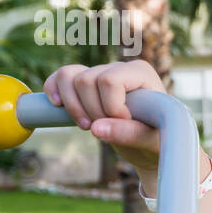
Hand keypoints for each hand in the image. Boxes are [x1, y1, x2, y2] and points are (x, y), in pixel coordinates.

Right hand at [42, 59, 165, 173]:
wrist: (150, 144)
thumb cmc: (158, 140)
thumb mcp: (151, 141)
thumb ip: (129, 134)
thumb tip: (95, 128)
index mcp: (141, 73)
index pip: (110, 81)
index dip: (110, 107)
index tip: (125, 123)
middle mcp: (119, 68)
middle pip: (86, 80)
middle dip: (92, 111)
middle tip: (108, 130)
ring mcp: (100, 73)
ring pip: (69, 76)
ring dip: (73, 106)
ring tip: (87, 126)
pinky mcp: (86, 84)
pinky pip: (61, 76)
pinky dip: (54, 90)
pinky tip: (58, 106)